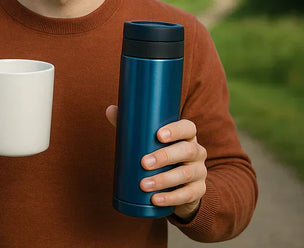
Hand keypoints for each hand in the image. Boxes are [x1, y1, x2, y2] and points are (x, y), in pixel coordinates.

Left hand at [106, 105, 206, 220]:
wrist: (180, 182)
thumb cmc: (161, 152)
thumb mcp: (151, 139)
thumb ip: (132, 125)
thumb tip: (110, 110)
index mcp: (187, 135)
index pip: (188, 128)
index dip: (176, 130)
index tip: (158, 135)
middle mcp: (197, 152)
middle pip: (187, 151)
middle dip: (164, 156)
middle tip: (144, 163)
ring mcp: (199, 172)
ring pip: (186, 174)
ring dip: (163, 180)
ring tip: (144, 184)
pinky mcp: (198, 191)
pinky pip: (188, 195)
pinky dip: (171, 198)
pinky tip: (156, 199)